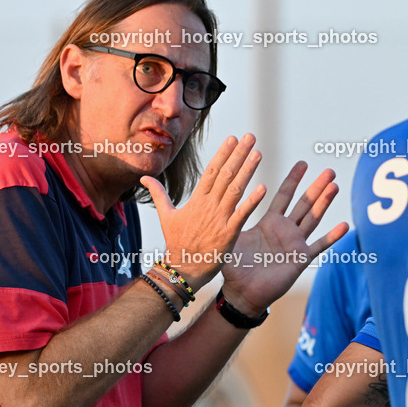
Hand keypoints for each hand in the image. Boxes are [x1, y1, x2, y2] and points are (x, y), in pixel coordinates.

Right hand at [141, 134, 266, 289]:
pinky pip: (242, 215)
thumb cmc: (176, 243)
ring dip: (247, 171)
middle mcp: (209, 206)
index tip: (233, 138)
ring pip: (235, 190)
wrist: (183, 269)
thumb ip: (159, 194)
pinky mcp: (228, 234)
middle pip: (225, 175)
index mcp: (197, 200)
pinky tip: (263, 188)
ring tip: (258, 154)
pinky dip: (252, 201)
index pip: (212, 171)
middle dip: (238, 154)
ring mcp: (219, 219)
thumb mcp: (166, 216)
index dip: (223, 153)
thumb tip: (144, 178)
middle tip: (250, 137)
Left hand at [221, 161, 347, 315]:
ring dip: (324, 202)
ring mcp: (295, 244)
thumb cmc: (235, 267)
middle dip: (316, 187)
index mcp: (269, 223)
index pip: (284, 196)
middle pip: (304, 203)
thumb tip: (218, 199)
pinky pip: (319, 246)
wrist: (242, 292)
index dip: (293, 180)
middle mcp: (285, 230)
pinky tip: (345, 225)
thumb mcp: (231, 238)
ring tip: (334, 186)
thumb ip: (230, 220)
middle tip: (329, 170)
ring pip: (313, 219)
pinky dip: (332, 236)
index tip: (303, 163)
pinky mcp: (300, 259)